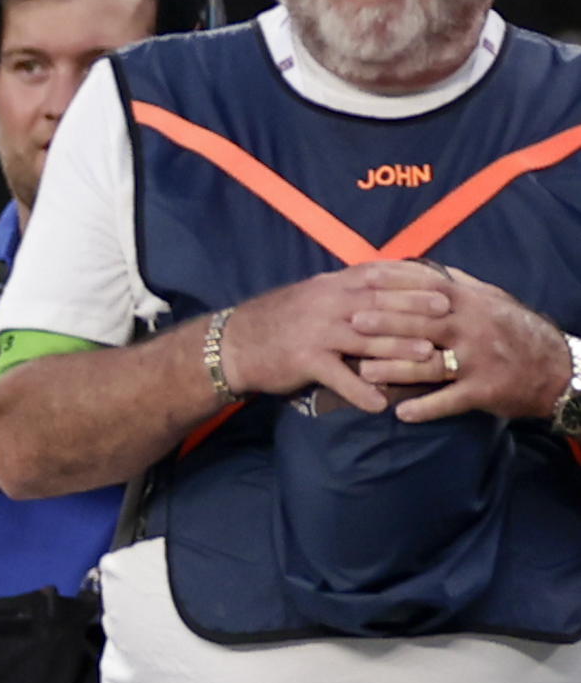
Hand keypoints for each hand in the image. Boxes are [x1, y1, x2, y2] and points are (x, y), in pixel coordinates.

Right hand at [214, 262, 453, 412]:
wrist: (233, 344)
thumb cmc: (279, 321)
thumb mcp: (314, 294)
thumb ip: (349, 289)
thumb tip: (386, 280)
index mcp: (333, 286)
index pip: (381, 277)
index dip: (413, 281)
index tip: (444, 285)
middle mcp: (327, 304)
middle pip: (380, 305)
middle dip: (416, 310)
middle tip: (448, 316)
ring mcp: (316, 332)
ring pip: (365, 339)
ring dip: (398, 348)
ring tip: (427, 357)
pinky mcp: (304, 360)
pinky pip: (337, 377)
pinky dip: (359, 392)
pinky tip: (378, 405)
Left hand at [377, 267, 572, 425]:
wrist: (553, 367)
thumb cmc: (512, 330)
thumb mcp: (491, 300)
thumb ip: (458, 284)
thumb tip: (424, 265)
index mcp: (471, 304)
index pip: (428, 290)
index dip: (396, 285)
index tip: (364, 281)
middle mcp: (474, 329)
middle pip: (424, 324)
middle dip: (387, 323)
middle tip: (352, 323)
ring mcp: (479, 361)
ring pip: (432, 363)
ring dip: (396, 369)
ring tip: (364, 372)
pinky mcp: (485, 390)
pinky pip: (452, 400)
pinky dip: (427, 408)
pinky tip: (401, 414)